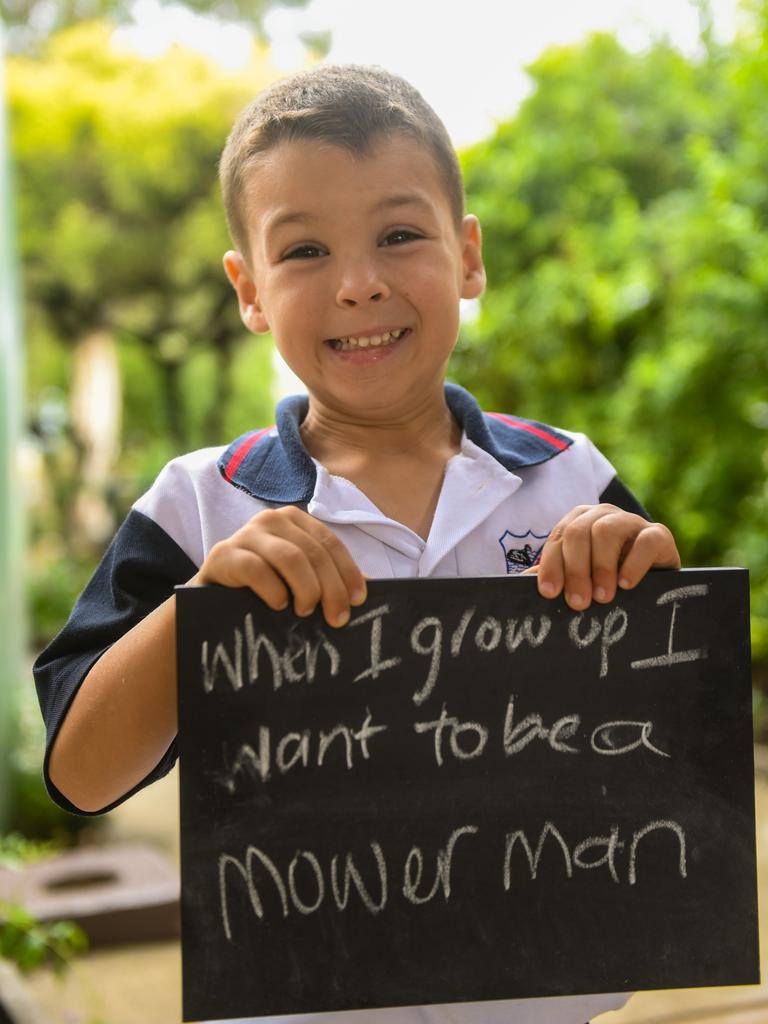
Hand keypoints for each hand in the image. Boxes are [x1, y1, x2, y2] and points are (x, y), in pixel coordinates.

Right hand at [187, 506, 366, 626]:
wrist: (210, 600)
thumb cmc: (261, 588)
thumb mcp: (297, 578)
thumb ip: (327, 577)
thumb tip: (366, 589)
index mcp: (294, 520)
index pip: (330, 543)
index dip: (348, 572)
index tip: (358, 600)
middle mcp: (271, 519)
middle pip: (314, 552)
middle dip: (331, 588)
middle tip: (336, 619)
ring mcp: (245, 534)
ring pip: (290, 557)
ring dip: (306, 589)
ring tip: (305, 612)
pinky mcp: (223, 554)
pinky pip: (257, 569)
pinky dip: (274, 590)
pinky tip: (279, 605)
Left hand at [527, 504, 680, 609]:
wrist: (655, 582)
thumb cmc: (608, 579)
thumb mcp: (580, 577)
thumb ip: (555, 575)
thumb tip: (521, 583)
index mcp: (579, 521)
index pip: (558, 537)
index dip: (551, 565)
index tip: (550, 593)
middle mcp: (603, 515)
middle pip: (578, 532)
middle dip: (575, 570)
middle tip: (578, 602)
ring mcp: (632, 522)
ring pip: (607, 531)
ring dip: (601, 567)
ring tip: (602, 597)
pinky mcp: (659, 534)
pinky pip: (646, 541)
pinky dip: (634, 563)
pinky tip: (626, 584)